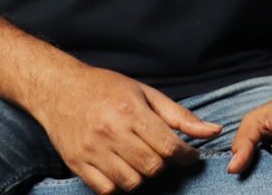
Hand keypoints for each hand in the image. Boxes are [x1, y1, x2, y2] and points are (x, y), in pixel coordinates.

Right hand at [27, 64, 221, 193]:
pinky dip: (119, 184)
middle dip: (164, 164)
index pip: (169, 146)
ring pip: (132, 182)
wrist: (58, 88)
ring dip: (142, 175)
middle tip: (161, 152)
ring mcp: (92, 150)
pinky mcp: (77, 164)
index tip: (190, 155)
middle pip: (152, 167)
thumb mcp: (145, 93)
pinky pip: (107, 190)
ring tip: (139, 158)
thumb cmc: (105, 88)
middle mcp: (111, 132)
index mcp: (130, 111)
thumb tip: (213, 131)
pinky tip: (121, 167)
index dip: (186, 156)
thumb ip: (180, 116)